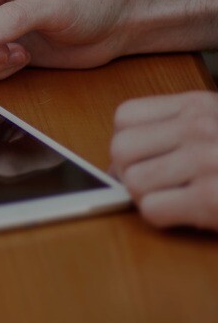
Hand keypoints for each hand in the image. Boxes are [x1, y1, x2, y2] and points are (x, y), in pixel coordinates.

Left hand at [110, 91, 217, 231]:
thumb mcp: (214, 127)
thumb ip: (171, 132)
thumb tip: (115, 164)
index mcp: (199, 105)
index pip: (125, 116)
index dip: (126, 144)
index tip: (143, 160)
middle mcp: (200, 127)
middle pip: (120, 148)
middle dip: (130, 173)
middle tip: (158, 185)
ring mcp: (206, 161)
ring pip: (132, 180)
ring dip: (147, 197)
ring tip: (178, 198)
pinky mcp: (212, 199)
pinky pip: (151, 209)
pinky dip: (164, 217)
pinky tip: (190, 212)